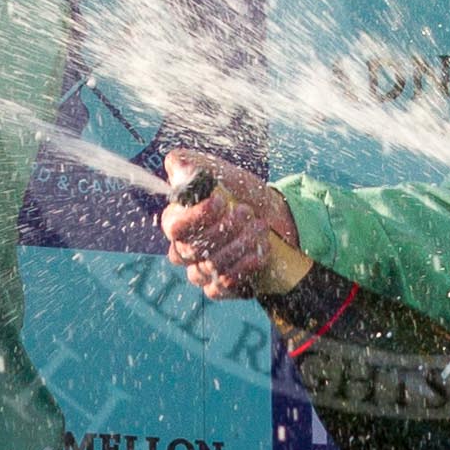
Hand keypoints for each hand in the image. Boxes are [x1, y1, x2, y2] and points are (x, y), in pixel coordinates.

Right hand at [160, 148, 296, 300]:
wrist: (273, 218)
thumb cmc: (242, 195)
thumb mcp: (222, 173)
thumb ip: (195, 164)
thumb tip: (176, 162)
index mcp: (178, 221)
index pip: (175, 226)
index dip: (196, 216)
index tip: (220, 202)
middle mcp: (184, 250)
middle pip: (194, 248)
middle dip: (226, 228)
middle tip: (247, 212)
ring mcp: (200, 271)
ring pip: (211, 266)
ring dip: (240, 245)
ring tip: (260, 228)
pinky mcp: (218, 288)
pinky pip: (221, 286)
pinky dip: (243, 268)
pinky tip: (259, 253)